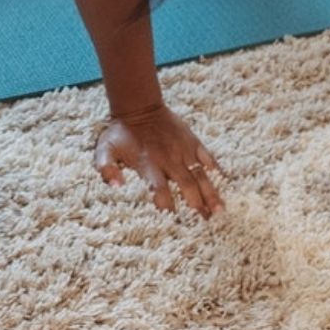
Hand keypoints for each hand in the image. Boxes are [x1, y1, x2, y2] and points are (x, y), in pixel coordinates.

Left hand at [95, 103, 224, 216]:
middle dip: (197, 205)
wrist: (138, 107)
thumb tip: (116, 186)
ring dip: (210, 192)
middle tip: (206, 222)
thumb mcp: (105, 149)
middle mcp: (169, 158)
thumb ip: (106, 167)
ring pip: (200, 174)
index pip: (159, 189)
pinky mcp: (192, 141)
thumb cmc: (121, 133)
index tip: (174, 221)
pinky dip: (216, 170)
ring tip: (219, 210)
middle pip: (186, 185)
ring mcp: (183, 149)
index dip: (166, 206)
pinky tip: (224, 183)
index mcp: (148, 164)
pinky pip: (207, 157)